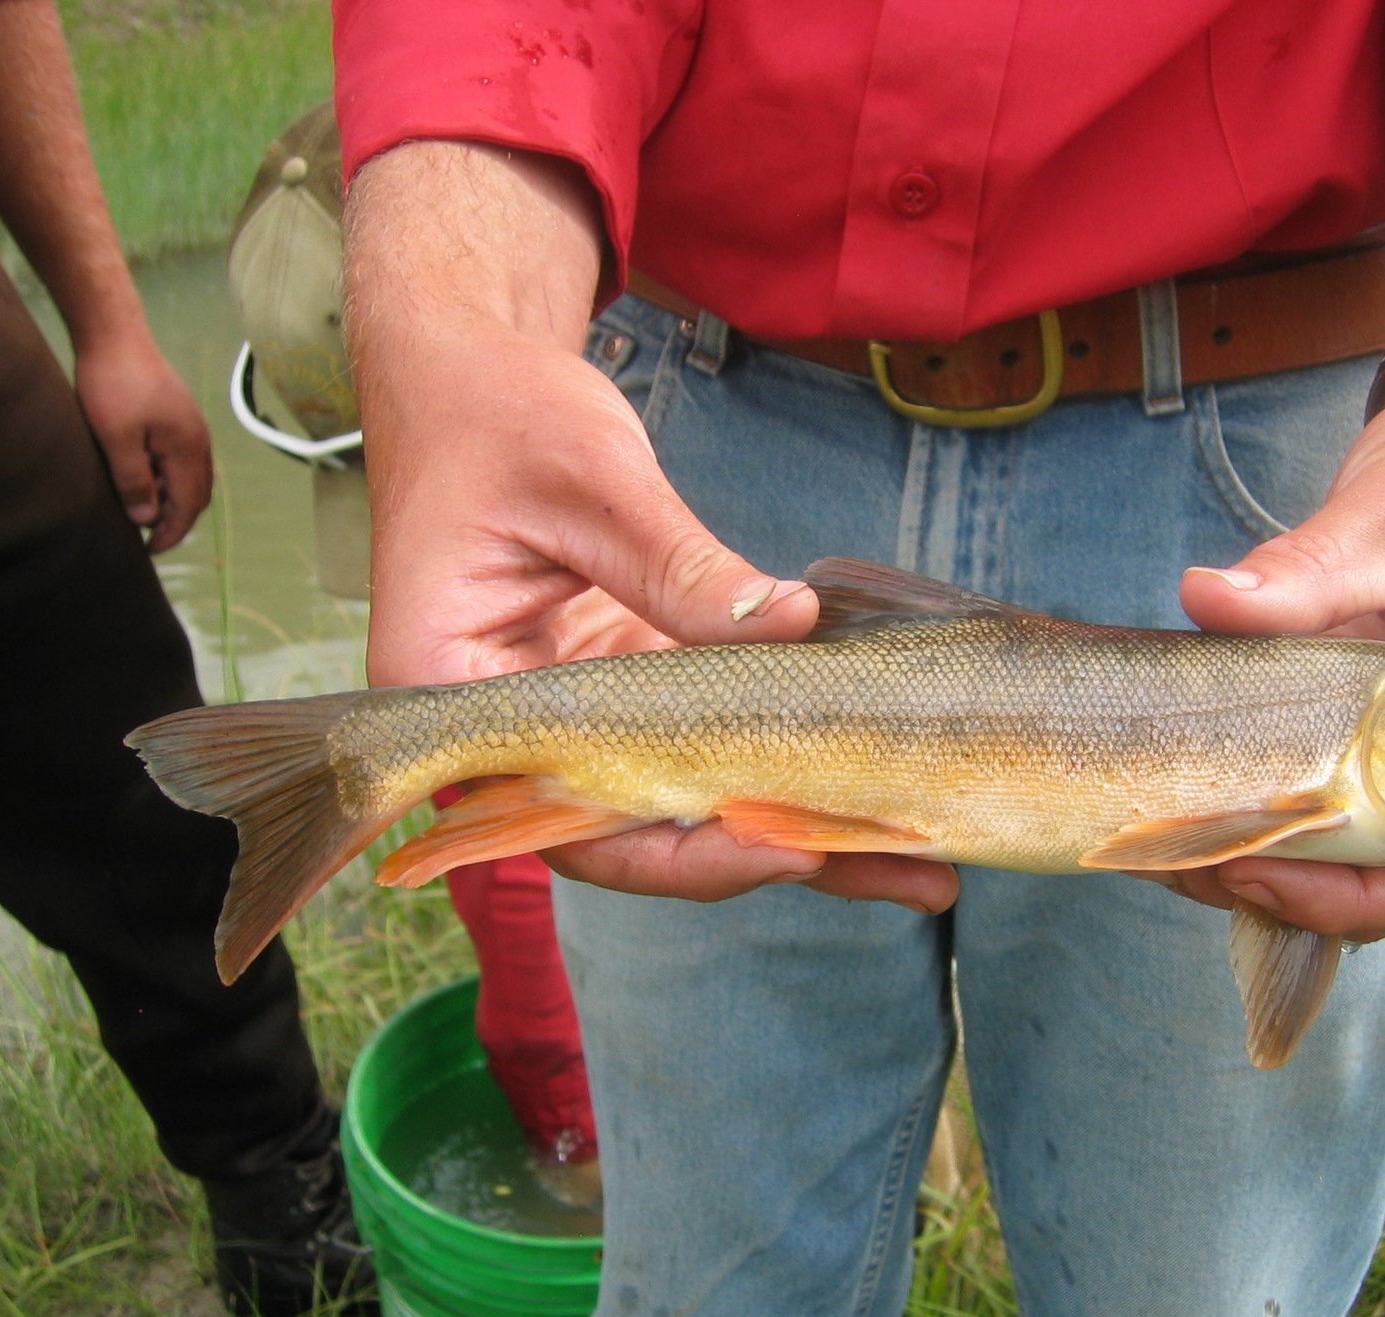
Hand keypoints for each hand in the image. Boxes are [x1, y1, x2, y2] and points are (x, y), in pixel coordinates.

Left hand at [72, 332, 212, 551]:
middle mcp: (198, 440)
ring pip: (192, 477)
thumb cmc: (112, 383)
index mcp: (188, 448)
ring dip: (173, 499)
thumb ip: (133, 481)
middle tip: (146, 537)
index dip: (171, 532)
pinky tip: (145, 476)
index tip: (148, 551)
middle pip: (198, 494)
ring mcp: (191, 427)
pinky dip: (170, 478)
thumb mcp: (115, 438)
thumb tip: (145, 519)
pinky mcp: (178, 416)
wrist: (114, 333)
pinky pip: (183, 460)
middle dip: (176, 520)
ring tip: (142, 509)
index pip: (188, 505)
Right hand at [355, 274, 955, 913]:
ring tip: (927, 863)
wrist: (466, 374)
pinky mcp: (632, 686)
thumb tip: (790, 624)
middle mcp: (515, 734)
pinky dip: (787, 759)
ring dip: (807, 826)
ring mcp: (580, 714)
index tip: (793, 847)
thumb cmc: (496, 413)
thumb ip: (678, 563)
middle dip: (781, 854)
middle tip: (915, 874)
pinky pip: (711, 741)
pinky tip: (880, 783)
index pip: (576, 821)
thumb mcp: (592, 480)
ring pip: (692, 798)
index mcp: (458, 695)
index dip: (687, 850)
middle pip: (648, 833)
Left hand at [1169, 322, 1384, 940]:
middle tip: (1200, 870)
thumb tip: (1206, 601)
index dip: (1372, 893)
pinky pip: (1353, 813)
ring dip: (1287, 873)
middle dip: (1307, 894)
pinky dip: (1284, 829)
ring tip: (1186, 858)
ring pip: (1381, 861)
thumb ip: (1305, 573)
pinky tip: (1205, 826)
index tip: (1267, 872)